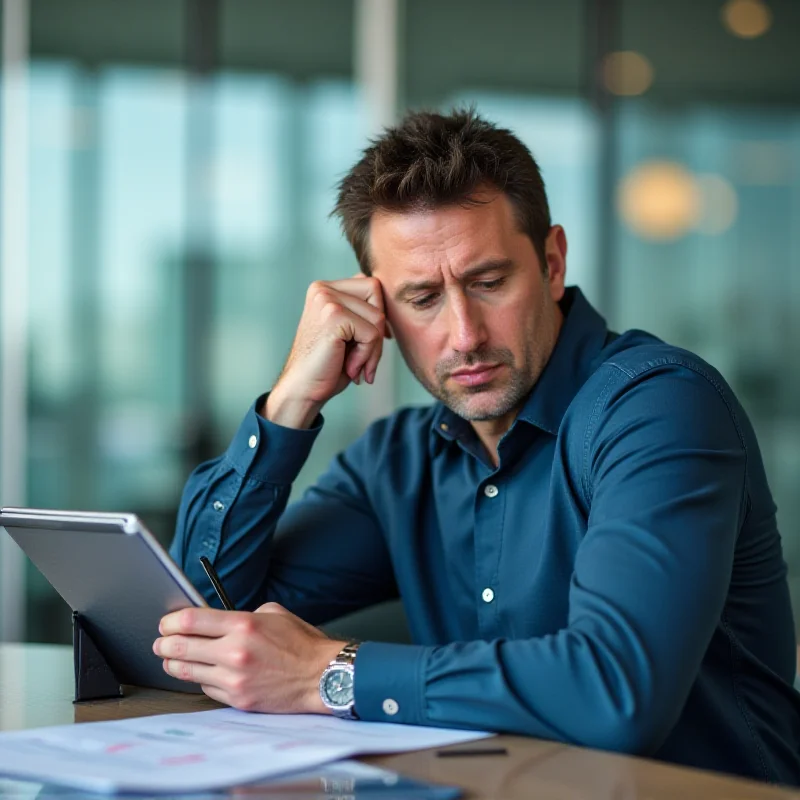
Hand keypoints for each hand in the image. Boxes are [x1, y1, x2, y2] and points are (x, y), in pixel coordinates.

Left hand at [154, 603, 346, 713]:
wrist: (322, 676)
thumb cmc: (302, 644)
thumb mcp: (274, 613)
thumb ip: (242, 615)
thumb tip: (217, 620)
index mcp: (243, 625)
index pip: (191, 621)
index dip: (171, 621)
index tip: (166, 622)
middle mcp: (234, 652)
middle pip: (181, 647)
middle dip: (164, 644)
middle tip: (160, 642)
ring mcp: (235, 678)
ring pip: (188, 672)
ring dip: (174, 663)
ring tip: (171, 659)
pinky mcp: (238, 699)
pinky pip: (208, 688)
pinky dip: (202, 679)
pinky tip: (203, 673)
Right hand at [266, 276, 387, 428]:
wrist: (302, 390)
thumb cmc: (327, 365)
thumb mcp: (347, 332)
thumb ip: (361, 310)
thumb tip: (391, 299)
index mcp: (324, 288)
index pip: (371, 286)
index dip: (377, 314)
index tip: (370, 341)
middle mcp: (322, 289)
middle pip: (377, 294)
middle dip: (377, 329)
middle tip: (363, 357)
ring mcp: (326, 300)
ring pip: (378, 317)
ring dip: (373, 349)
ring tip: (355, 365)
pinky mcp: (333, 317)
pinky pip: (372, 334)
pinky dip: (367, 356)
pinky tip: (350, 368)